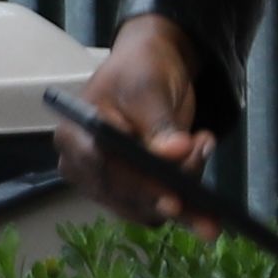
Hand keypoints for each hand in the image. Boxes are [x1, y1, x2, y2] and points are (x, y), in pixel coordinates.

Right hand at [81, 14, 220, 211]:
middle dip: (168, 184)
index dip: (134, 185)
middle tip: (200, 152)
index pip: (101, 168)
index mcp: (74, 135)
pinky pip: (160, 207)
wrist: (152, 70)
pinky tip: (201, 159)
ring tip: (203, 145)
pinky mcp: (136, 192)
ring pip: (147, 207)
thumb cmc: (137, 71)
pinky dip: (187, 196)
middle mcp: (85, 167)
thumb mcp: (147, 87)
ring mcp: (110, 183)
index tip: (168, 197)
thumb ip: (159, 122)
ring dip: (183, 188)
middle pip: (125, 194)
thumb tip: (175, 152)